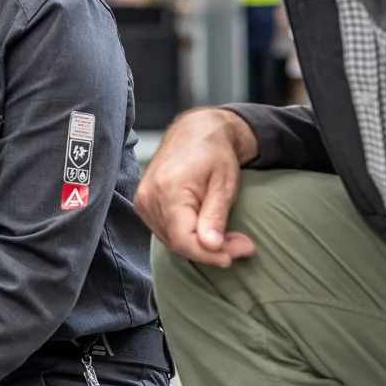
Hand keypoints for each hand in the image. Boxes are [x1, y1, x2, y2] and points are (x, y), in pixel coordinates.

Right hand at [135, 108, 259, 267]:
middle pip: (178, 243)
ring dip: (201, 246)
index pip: (184, 240)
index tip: (242, 250)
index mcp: (168, 190)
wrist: (195, 132)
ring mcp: (143, 202)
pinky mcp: (144, 205)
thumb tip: (211, 247)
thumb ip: (215, 216)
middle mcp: (149, 197)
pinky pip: (166, 232)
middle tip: (242, 245)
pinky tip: (206, 230)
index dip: (212, 254)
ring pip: (172, 241)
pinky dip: (188, 237)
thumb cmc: (214, 152)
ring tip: (227, 237)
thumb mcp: (224, 183)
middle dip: (211, 251)